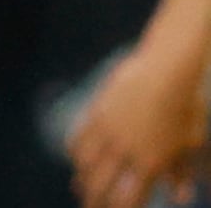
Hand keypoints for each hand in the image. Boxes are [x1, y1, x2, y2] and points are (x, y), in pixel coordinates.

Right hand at [72, 35, 210, 207]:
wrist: (166, 72)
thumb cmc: (185, 108)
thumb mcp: (191, 143)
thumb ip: (182, 173)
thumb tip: (181, 200)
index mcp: (151, 163)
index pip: (128, 198)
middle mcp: (126, 151)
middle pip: (102, 185)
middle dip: (94, 200)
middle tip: (89, 206)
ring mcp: (109, 131)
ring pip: (87, 164)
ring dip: (82, 179)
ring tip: (80, 187)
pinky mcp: (97, 112)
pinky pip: (80, 137)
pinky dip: (75, 151)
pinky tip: (75, 158)